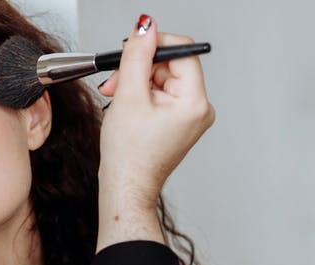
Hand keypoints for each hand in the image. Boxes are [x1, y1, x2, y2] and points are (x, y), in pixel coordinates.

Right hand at [95, 15, 215, 250]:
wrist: (126, 188)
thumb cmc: (128, 156)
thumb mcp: (128, 97)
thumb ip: (136, 57)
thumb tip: (145, 27)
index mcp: (194, 102)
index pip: (181, 52)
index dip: (154, 45)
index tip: (131, 47)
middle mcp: (199, 108)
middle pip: (170, 66)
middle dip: (139, 68)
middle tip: (114, 82)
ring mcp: (191, 117)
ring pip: (163, 80)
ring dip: (136, 82)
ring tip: (116, 98)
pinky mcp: (180, 123)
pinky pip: (162, 96)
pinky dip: (142, 96)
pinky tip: (126, 108)